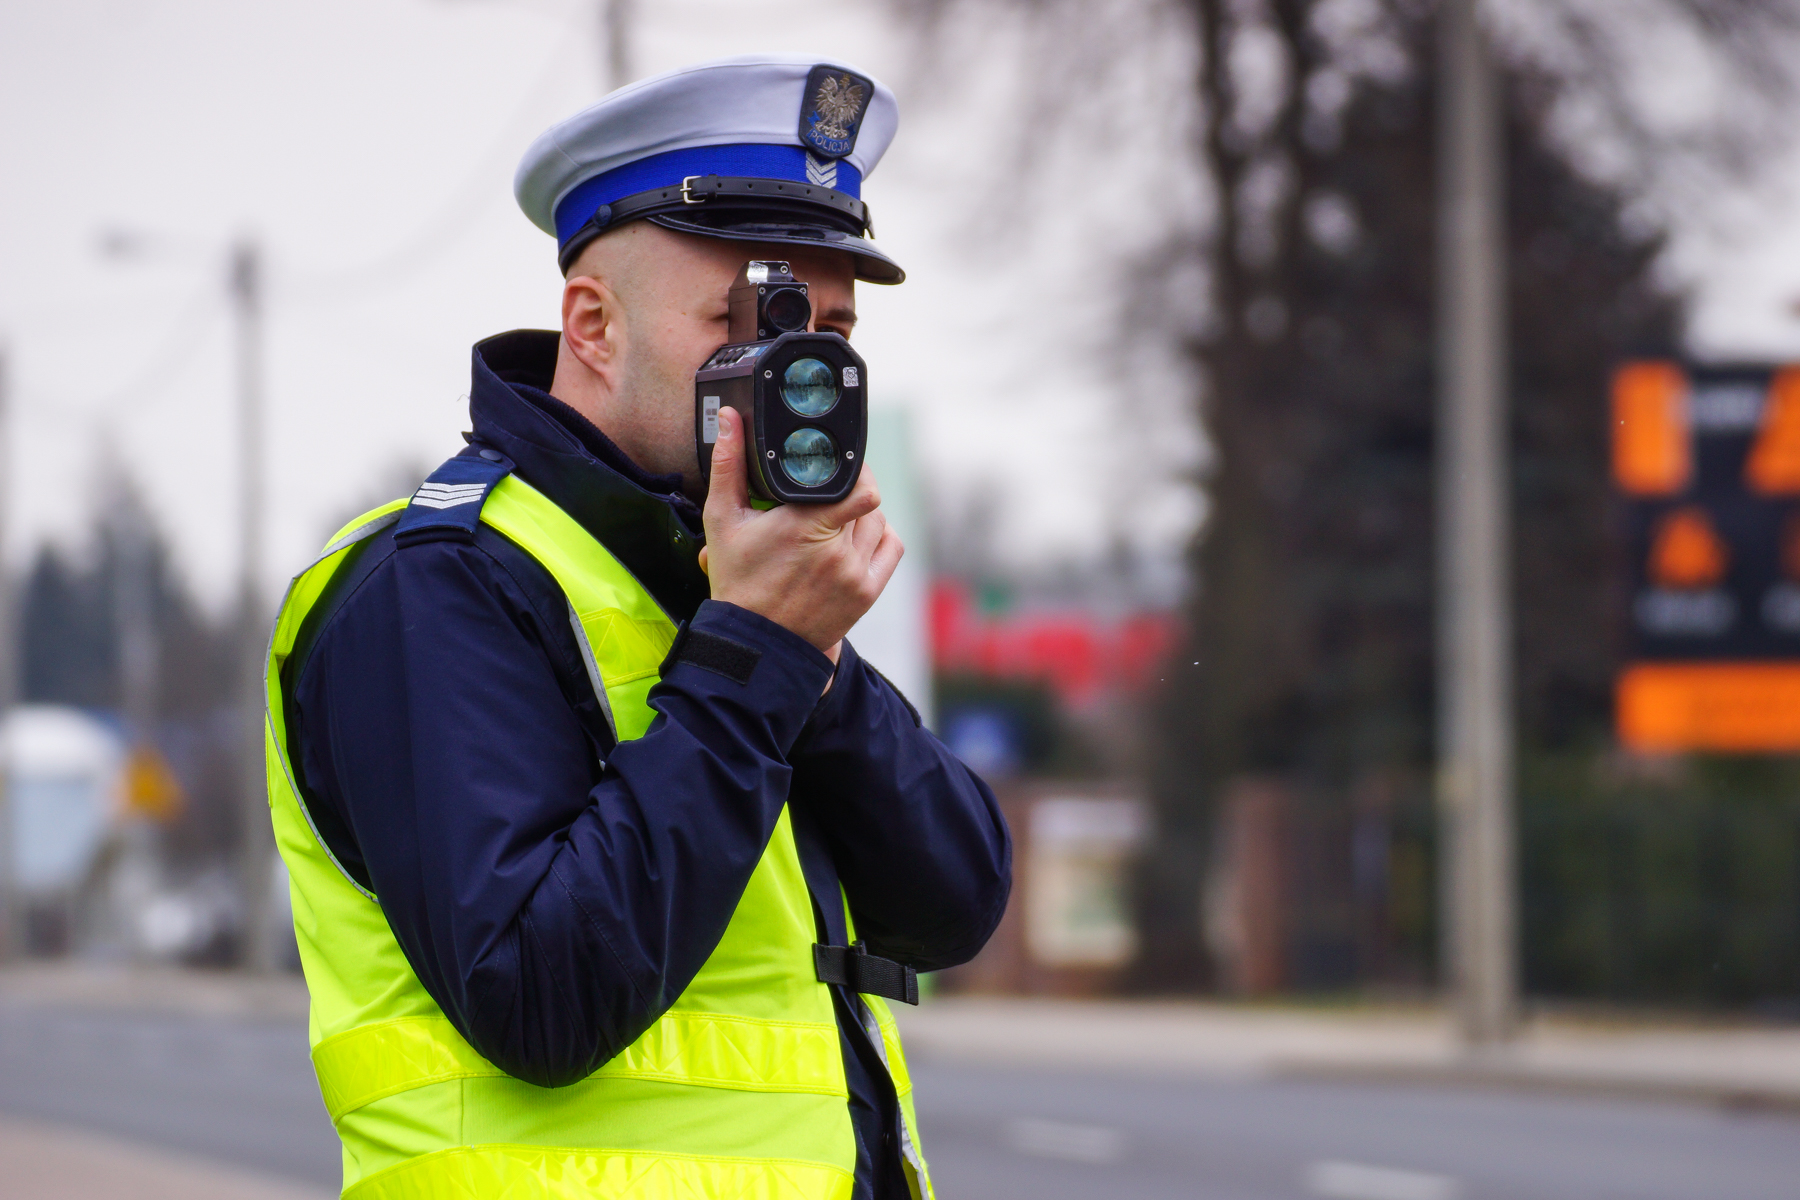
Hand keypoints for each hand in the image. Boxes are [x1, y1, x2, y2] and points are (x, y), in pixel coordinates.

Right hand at [696, 407, 902, 660]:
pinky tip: (858, 536)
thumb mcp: (723, 521)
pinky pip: (891, 549)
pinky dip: (881, 536)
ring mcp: (855, 574)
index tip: (839, 465)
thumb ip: (728, 465)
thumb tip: (730, 418)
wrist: (755, 642)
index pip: (860, 487)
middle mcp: (836, 551)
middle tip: (827, 493)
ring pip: (879, 522)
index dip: (855, 469)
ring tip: (836, 516)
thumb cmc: (737, 582)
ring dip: (863, 514)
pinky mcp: (867, 594)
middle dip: (849, 490)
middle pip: (867, 501)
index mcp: (804, 526)